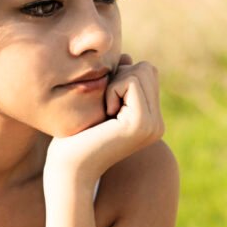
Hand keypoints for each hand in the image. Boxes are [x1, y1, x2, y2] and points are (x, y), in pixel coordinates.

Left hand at [45, 54, 164, 188]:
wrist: (69, 169)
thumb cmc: (76, 136)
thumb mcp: (100, 102)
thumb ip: (117, 81)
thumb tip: (127, 56)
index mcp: (151, 120)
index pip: (146, 73)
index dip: (120, 77)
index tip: (104, 104)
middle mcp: (157, 124)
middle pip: (147, 69)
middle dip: (120, 77)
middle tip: (104, 106)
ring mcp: (153, 125)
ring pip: (141, 71)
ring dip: (115, 83)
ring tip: (104, 112)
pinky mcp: (142, 123)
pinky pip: (131, 81)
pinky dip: (112, 90)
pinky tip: (104, 114)